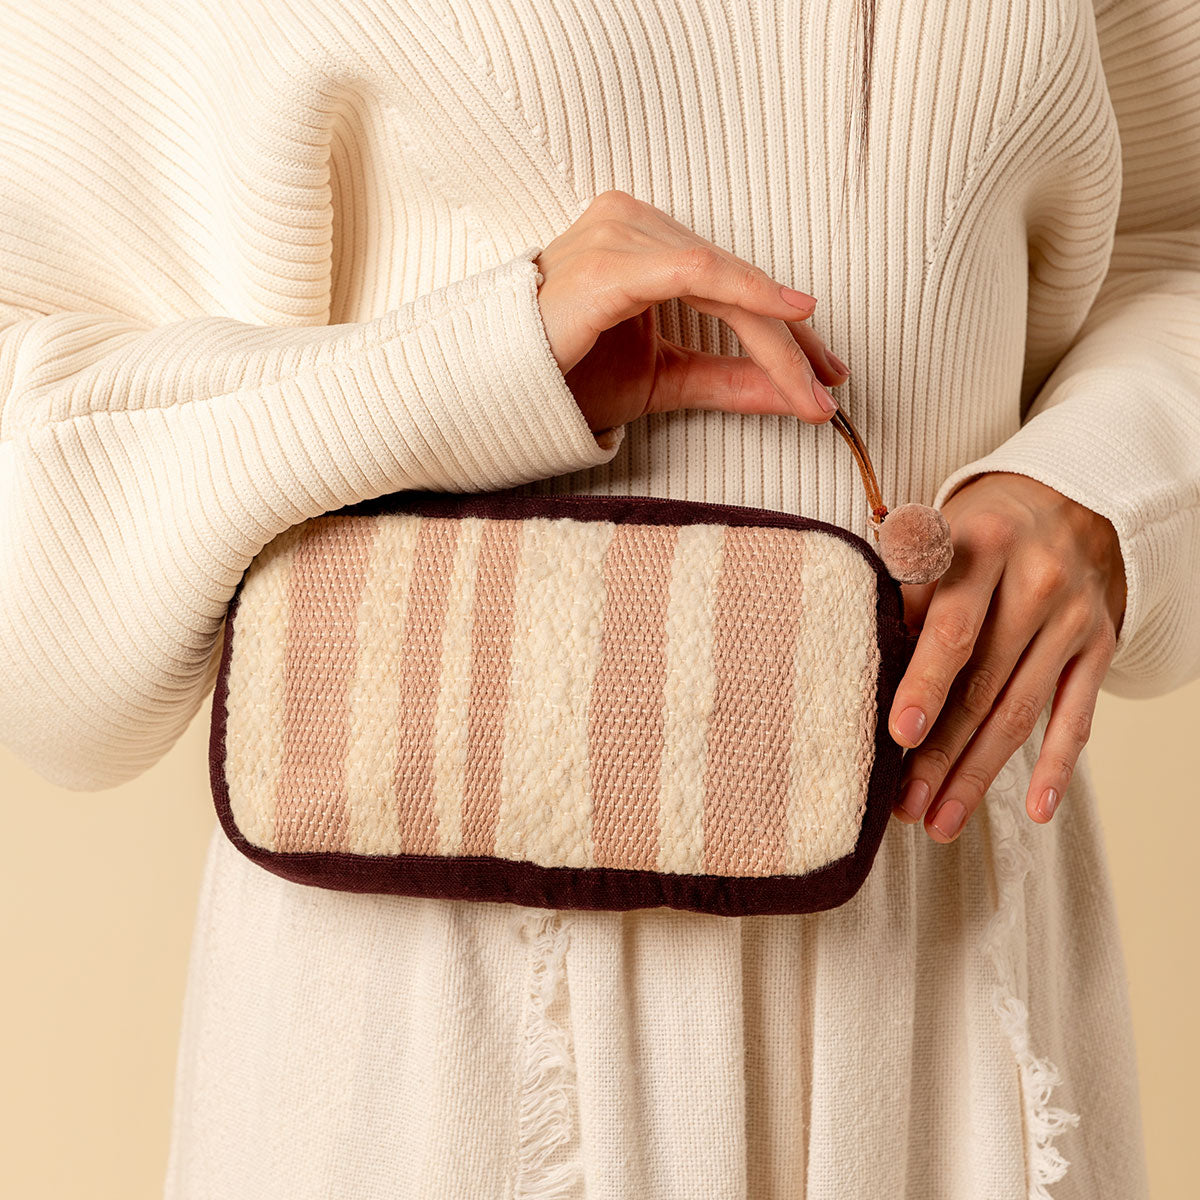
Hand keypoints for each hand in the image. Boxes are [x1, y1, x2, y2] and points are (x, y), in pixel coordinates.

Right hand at [533, 189, 850, 432]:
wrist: (496, 392)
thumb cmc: (566, 375)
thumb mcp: (661, 381)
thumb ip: (723, 380)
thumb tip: (793, 396)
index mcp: (642, 241)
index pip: (729, 283)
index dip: (783, 333)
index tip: (824, 377)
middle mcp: (633, 222)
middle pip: (734, 279)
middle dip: (790, 339)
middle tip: (830, 388)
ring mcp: (619, 231)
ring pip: (724, 279)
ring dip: (775, 336)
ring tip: (809, 386)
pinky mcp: (610, 259)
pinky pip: (694, 272)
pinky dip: (746, 294)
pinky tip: (788, 316)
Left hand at [888, 471, 1126, 841]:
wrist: (1070, 504)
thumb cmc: (976, 533)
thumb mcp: (936, 534)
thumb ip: (903, 590)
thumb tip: (863, 664)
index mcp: (982, 547)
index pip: (950, 627)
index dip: (924, 683)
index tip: (899, 733)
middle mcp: (1035, 582)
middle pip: (982, 683)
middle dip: (941, 752)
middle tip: (905, 805)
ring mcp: (1072, 620)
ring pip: (1020, 711)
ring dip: (979, 773)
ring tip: (940, 821)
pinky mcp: (1099, 647)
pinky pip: (1078, 715)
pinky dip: (1058, 765)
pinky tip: (1036, 809)